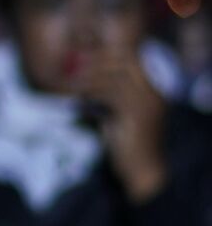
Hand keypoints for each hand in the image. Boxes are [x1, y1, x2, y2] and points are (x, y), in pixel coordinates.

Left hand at [72, 51, 167, 203]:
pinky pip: (110, 95)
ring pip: (115, 78)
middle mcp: (153, 91)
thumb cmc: (126, 142)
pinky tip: (78, 101)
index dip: (106, 55)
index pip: (129, 58)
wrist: (141, 169)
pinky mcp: (137, 114)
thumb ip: (104, 95)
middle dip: (96, 64)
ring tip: (73, 87)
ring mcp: (147, 102)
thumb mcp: (114, 114)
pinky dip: (91, 95)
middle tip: (74, 71)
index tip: (82, 59)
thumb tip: (79, 79)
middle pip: (123, 62)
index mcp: (151, 88)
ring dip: (90, 79)